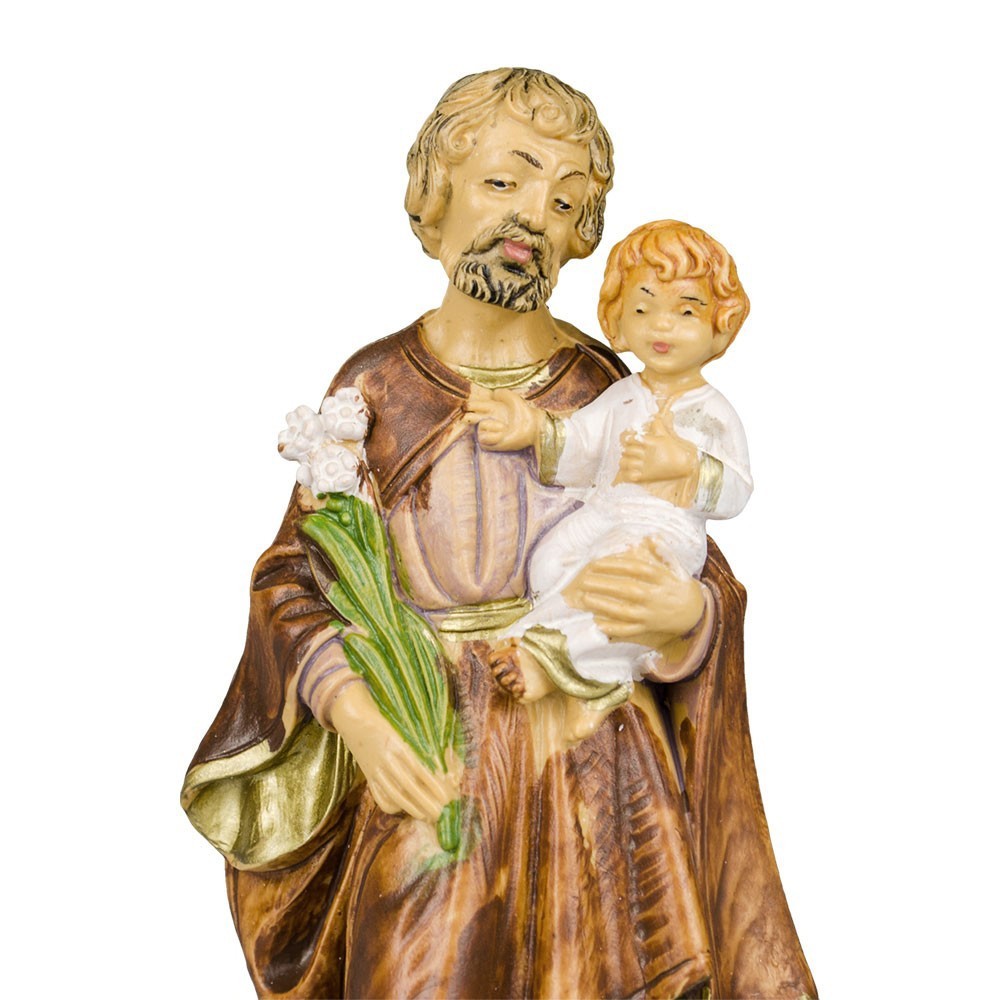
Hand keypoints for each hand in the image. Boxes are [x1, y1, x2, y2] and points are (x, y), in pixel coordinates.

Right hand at [326, 679, 462, 822]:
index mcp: (398, 745)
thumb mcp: (403, 730)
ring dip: (412, 808)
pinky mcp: (368, 777)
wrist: (355, 721)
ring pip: (394, 795)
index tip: (446, 796)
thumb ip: (417, 747)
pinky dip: (392, 806)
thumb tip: (440, 766)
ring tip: (426, 815)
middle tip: (441, 812)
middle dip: (426, 802)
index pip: (418, 770)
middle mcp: (386, 759)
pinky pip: (379, 796)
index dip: (433, 785)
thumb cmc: (386, 721)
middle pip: (408, 787)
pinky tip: (403, 808)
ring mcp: (375, 770)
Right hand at [463, 384, 544, 450]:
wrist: (531, 428)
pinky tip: (503, 434)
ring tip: (505, 427)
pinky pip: (484, 437)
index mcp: (492, 408)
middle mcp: (488, 419)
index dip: (470, 405)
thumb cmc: (523, 413)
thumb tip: (492, 394)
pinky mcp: (489, 442)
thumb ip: (502, 393)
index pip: (476, 405)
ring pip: (479, 427)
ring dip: (491, 425)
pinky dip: (493, 435)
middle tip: (466, 414)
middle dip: (467, 416)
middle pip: (470, 417)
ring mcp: (488, 431)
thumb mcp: (513, 398)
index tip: (467, 406)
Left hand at [562, 538, 704, 650]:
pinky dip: (614, 629)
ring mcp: (650, 613)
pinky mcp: (648, 627)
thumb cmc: (680, 586)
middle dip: (604, 584)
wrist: (695, 612)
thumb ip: (662, 552)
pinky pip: (629, 630)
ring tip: (585, 598)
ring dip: (604, 605)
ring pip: (624, 610)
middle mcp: (654, 595)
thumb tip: (651, 536)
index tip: (597, 562)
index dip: (615, 565)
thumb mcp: (676, 566)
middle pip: (626, 589)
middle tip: (584, 579)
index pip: (635, 569)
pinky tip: (599, 624)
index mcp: (660, 578)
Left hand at [617, 414, 697, 485]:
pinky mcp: (645, 476)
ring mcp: (644, 466)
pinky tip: (628, 471)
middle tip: (627, 451)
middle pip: (627, 450)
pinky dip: (626, 474)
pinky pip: (629, 475)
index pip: (632, 439)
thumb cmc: (675, 450)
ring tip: (626, 460)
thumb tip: (654, 417)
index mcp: (650, 443)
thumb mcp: (666, 436)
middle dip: (625, 450)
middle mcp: (645, 454)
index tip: (629, 440)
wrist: (684, 465)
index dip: (628, 439)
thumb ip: (658, 426)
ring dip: (623, 461)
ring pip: (625, 462)